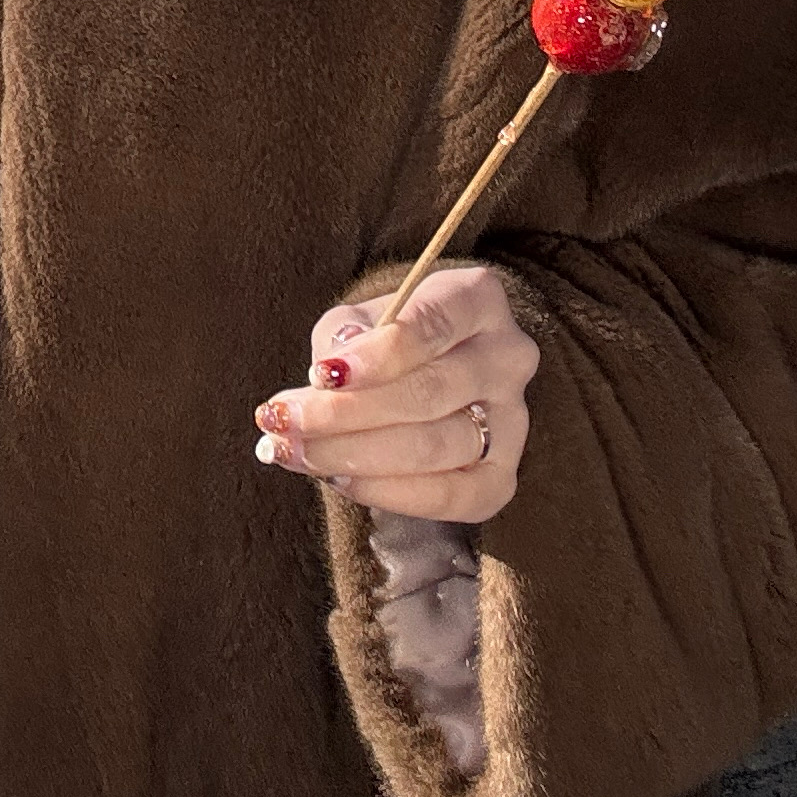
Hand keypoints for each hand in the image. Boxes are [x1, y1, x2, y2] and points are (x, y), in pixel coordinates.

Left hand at [252, 266, 536, 521]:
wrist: (432, 370)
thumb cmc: (387, 338)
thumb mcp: (360, 319)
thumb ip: (343, 340)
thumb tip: (326, 378)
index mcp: (478, 300)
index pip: (431, 324)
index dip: (375, 356)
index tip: (319, 376)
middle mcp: (508, 357)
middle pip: (429, 392)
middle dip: (345, 413)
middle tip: (283, 421)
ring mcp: (513, 421)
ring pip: (435, 447)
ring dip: (354, 455)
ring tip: (294, 451)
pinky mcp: (502, 477)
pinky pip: (452, 496)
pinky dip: (389, 492)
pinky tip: (340, 480)